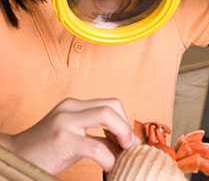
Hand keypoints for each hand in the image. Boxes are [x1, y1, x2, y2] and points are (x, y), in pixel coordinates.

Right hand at [5, 98, 137, 173]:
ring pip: (107, 115)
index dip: (125, 121)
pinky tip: (109, 167)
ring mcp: (66, 121)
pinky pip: (95, 146)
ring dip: (123, 134)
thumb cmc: (48, 150)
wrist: (17, 156)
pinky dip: (109, 158)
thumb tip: (126, 145)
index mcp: (74, 105)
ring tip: (123, 153)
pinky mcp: (63, 140)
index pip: (111, 103)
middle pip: (112, 105)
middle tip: (129, 146)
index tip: (128, 140)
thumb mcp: (74, 138)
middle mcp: (71, 108)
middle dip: (127, 126)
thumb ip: (98, 138)